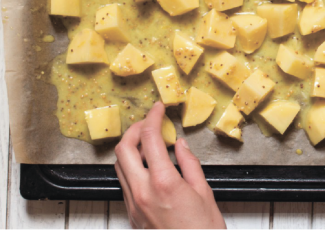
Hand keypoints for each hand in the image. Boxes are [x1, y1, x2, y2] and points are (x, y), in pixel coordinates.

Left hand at [115, 102, 225, 229]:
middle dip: (134, 130)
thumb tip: (180, 145)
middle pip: (123, 149)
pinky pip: (124, 184)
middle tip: (148, 123)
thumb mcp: (205, 194)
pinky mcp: (133, 216)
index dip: (152, 117)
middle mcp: (142, 193)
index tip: (158, 109)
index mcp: (163, 183)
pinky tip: (148, 167)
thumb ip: (190, 164)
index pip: (150, 138)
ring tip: (148, 144)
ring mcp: (134, 205)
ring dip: (130, 149)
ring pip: (119, 166)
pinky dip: (131, 168)